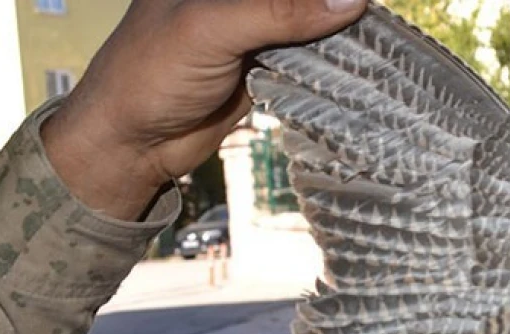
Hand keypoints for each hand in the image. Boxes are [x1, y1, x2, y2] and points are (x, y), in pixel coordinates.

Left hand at [40, 0, 366, 219]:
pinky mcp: (263, 64)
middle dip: (333, 4)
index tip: (361, 0)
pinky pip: (307, 54)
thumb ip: (281, 10)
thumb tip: (353, 0)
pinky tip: (361, 61)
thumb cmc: (151, 74)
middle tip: (372, 17)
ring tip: (379, 39)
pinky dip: (331, 58)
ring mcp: (250, 28)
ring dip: (338, 29)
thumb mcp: (214, 29)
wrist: (130, 144)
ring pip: (307, 18)